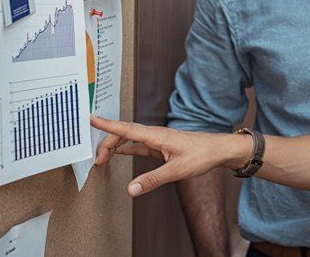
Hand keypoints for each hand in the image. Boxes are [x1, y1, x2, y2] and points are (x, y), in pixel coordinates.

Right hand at [91, 116, 248, 196]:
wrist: (219, 149)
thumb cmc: (203, 155)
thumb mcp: (177, 170)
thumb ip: (153, 180)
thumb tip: (131, 190)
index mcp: (157, 136)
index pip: (127, 129)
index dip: (107, 125)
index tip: (91, 119)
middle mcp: (155, 135)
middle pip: (124, 134)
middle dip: (106, 143)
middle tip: (95, 160)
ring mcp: (158, 140)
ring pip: (130, 139)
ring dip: (115, 146)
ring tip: (101, 158)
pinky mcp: (161, 146)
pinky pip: (138, 146)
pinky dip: (126, 149)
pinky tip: (119, 152)